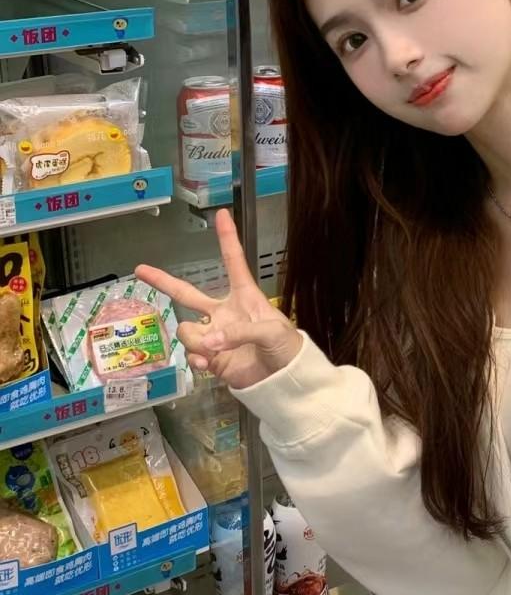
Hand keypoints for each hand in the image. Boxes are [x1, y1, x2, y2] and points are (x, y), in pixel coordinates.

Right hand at [136, 210, 301, 389]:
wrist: (284, 380)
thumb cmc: (286, 347)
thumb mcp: (272, 331)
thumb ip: (241, 332)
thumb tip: (211, 341)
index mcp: (244, 296)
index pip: (233, 262)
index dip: (227, 238)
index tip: (222, 214)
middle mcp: (224, 313)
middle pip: (187, 293)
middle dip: (162, 281)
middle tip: (140, 269)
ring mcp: (214, 335)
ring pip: (186, 329)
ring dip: (196, 340)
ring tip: (214, 351)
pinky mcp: (210, 358)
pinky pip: (190, 354)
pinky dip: (196, 359)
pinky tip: (208, 366)